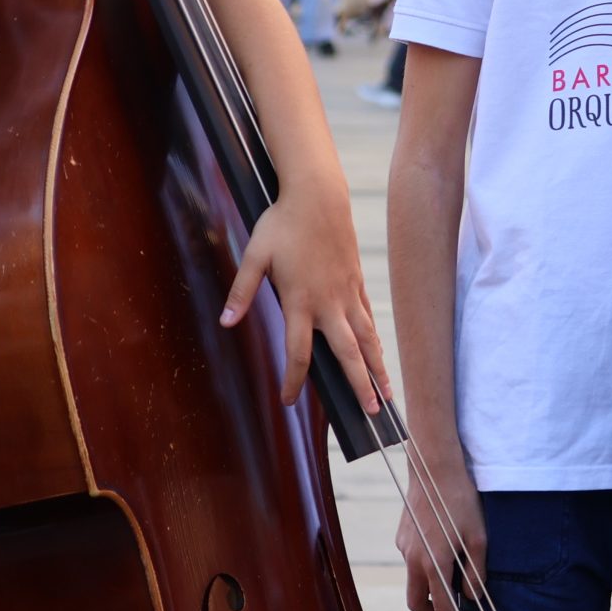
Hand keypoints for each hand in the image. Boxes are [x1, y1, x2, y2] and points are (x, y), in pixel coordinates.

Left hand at [221, 185, 390, 412]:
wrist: (318, 196)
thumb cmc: (283, 223)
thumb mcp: (255, 255)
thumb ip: (242, 291)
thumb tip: (225, 322)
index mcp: (301, 301)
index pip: (299, 353)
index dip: (294, 380)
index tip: (290, 400)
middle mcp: (329, 303)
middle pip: (347, 354)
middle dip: (359, 386)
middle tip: (370, 414)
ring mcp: (346, 292)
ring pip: (367, 338)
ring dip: (377, 367)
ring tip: (386, 394)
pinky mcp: (356, 280)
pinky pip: (368, 316)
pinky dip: (375, 339)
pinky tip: (378, 352)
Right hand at [396, 457, 485, 610]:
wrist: (434, 470)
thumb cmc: (460, 502)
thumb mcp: (477, 538)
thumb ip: (475, 572)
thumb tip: (472, 596)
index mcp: (434, 563)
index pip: (441, 606)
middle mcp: (413, 559)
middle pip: (415, 602)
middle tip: (451, 609)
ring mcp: (404, 547)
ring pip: (413, 579)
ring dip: (429, 585)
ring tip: (452, 572)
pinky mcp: (401, 537)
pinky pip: (411, 560)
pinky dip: (424, 565)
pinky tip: (442, 547)